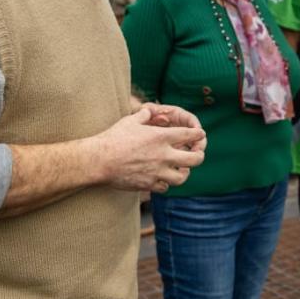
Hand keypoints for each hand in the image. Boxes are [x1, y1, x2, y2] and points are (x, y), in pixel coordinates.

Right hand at [92, 107, 206, 192]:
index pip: (190, 135)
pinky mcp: (148, 184)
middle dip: (199, 156)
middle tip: (196, 154)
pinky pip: (165, 187)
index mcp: (161, 137)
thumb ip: (144, 116)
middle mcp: (163, 155)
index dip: (198, 135)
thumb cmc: (113, 138)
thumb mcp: (130, 121)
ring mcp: (157, 172)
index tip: (200, 135)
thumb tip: (149, 111)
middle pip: (195, 159)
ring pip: (183, 177)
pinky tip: (162, 178)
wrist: (99, 160)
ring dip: (184, 172)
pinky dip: (166, 183)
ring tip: (181, 169)